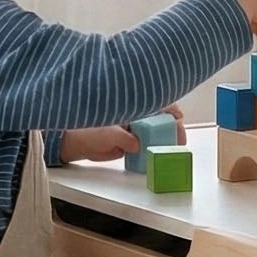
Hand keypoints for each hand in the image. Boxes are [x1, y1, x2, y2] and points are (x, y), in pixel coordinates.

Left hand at [58, 105, 184, 164]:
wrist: (78, 144)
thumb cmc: (90, 129)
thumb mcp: (109, 132)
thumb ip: (125, 138)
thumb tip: (137, 145)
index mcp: (132, 105)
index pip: (157, 102)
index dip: (170, 108)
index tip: (178, 117)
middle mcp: (136, 116)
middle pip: (161, 119)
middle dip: (172, 127)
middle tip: (178, 138)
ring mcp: (135, 130)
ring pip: (156, 133)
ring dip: (165, 140)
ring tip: (173, 148)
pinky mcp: (133, 143)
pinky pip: (148, 146)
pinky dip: (155, 150)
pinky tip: (160, 154)